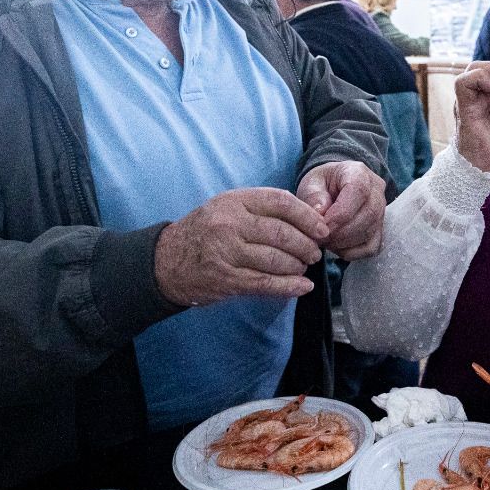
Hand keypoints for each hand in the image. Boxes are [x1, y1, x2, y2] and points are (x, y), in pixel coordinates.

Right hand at [154, 187, 327, 306]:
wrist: (167, 261)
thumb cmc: (205, 232)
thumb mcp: (227, 208)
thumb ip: (261, 209)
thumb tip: (306, 216)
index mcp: (234, 202)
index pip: (280, 202)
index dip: (307, 216)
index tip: (322, 228)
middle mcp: (230, 224)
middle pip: (283, 233)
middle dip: (306, 245)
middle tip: (314, 252)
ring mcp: (227, 252)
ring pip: (277, 259)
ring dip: (298, 266)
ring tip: (303, 268)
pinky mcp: (227, 279)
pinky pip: (266, 283)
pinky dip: (289, 286)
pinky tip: (302, 286)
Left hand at [297, 161, 385, 258]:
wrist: (333, 188)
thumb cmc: (322, 184)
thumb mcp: (311, 183)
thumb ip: (313, 196)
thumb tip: (320, 214)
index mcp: (359, 173)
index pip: (359, 191)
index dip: (340, 213)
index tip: (321, 225)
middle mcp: (376, 191)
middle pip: (368, 215)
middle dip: (341, 232)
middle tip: (320, 238)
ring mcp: (381, 212)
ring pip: (370, 233)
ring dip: (344, 243)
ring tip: (325, 241)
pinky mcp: (380, 230)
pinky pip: (371, 247)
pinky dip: (352, 252)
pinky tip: (336, 246)